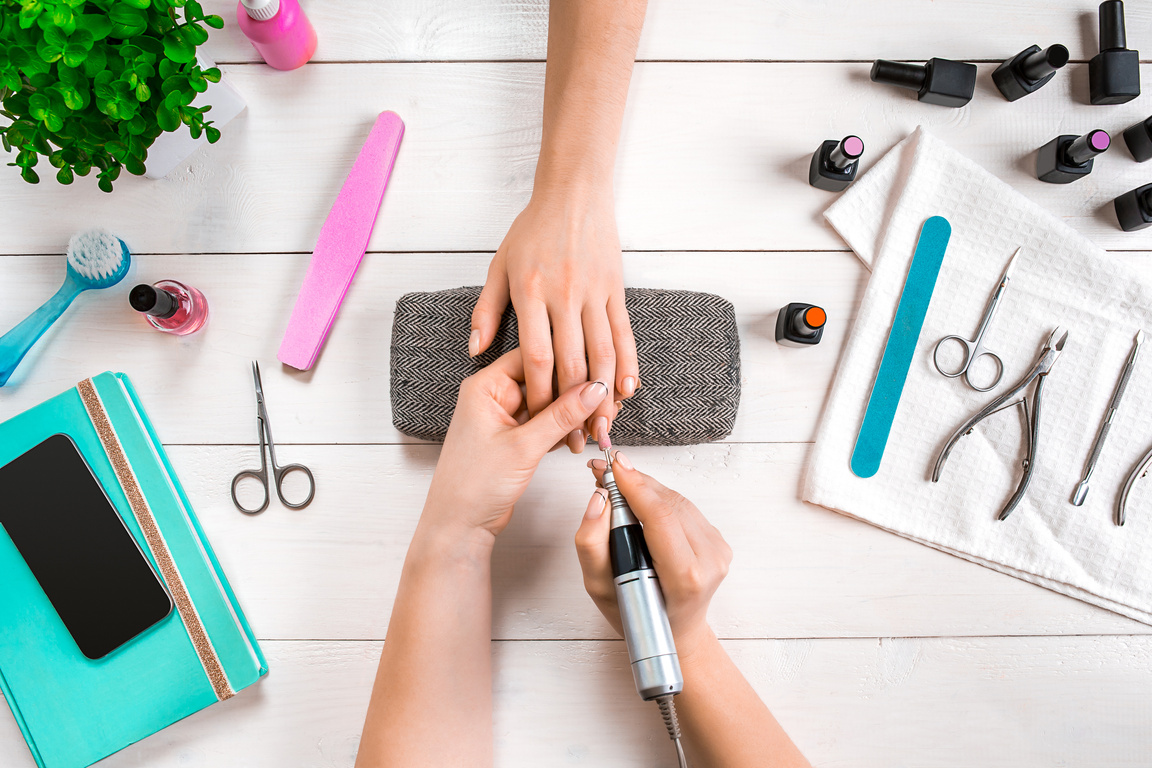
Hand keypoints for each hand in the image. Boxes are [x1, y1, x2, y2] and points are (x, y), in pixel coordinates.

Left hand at [421, 349, 609, 541]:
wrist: (461, 525)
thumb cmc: (472, 486)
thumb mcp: (523, 446)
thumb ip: (561, 415)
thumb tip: (593, 389)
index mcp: (485, 386)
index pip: (532, 356)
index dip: (564, 363)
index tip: (594, 374)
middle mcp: (494, 396)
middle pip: (544, 380)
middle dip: (573, 395)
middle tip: (600, 405)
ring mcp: (505, 417)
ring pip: (549, 403)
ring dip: (572, 416)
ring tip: (593, 427)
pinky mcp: (515, 436)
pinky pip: (546, 423)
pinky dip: (564, 430)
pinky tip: (580, 438)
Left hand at [470, 190, 638, 453]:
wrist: (573, 192)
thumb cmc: (532, 229)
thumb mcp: (498, 267)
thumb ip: (486, 310)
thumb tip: (475, 349)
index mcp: (530, 294)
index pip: (537, 359)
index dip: (542, 397)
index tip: (541, 425)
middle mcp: (564, 296)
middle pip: (571, 364)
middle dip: (575, 408)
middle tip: (579, 439)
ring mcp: (593, 293)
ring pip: (602, 354)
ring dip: (605, 395)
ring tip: (605, 425)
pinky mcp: (616, 289)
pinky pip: (624, 333)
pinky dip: (628, 363)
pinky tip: (628, 389)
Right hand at [576, 452, 731, 660]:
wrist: (675, 633)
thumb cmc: (637, 615)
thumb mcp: (600, 588)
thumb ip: (592, 543)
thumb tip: (598, 500)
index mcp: (685, 577)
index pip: (660, 516)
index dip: (634, 486)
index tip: (611, 467)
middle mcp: (709, 561)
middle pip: (669, 503)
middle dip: (634, 482)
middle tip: (604, 471)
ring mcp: (718, 550)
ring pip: (678, 501)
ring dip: (646, 487)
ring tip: (616, 482)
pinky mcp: (718, 541)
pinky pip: (685, 509)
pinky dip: (659, 499)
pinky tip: (639, 497)